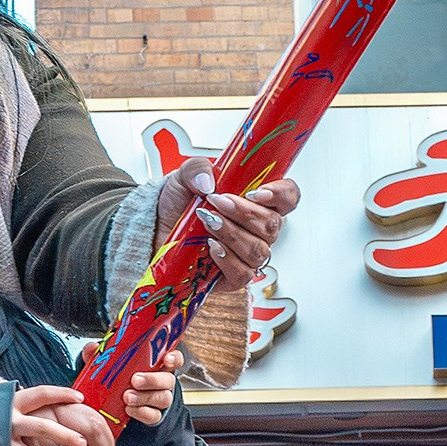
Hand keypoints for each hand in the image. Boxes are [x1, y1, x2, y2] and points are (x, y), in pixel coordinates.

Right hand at [0, 385, 99, 445]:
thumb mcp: (0, 399)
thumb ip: (23, 402)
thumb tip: (54, 399)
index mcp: (11, 403)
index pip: (40, 394)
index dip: (60, 394)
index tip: (81, 398)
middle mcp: (6, 421)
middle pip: (40, 428)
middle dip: (63, 436)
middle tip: (83, 444)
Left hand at [81, 343, 182, 425]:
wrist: (114, 403)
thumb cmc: (119, 377)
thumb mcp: (110, 363)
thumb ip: (103, 354)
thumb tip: (92, 347)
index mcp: (157, 365)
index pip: (174, 359)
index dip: (174, 358)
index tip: (166, 359)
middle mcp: (162, 381)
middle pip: (168, 380)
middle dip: (153, 380)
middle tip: (135, 380)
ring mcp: (160, 398)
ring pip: (163, 398)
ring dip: (145, 397)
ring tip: (127, 397)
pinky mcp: (153, 414)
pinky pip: (153, 415)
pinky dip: (141, 412)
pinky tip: (129, 409)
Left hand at [156, 157, 299, 291]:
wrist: (158, 229)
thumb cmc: (178, 204)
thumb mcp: (184, 177)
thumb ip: (197, 169)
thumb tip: (208, 181)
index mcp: (257, 201)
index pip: (288, 197)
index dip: (281, 194)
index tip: (257, 192)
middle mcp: (258, 229)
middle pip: (273, 225)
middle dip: (244, 212)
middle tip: (217, 201)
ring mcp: (248, 254)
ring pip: (258, 250)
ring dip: (232, 234)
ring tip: (208, 222)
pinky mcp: (234, 277)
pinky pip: (243, 273)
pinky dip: (227, 259)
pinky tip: (211, 247)